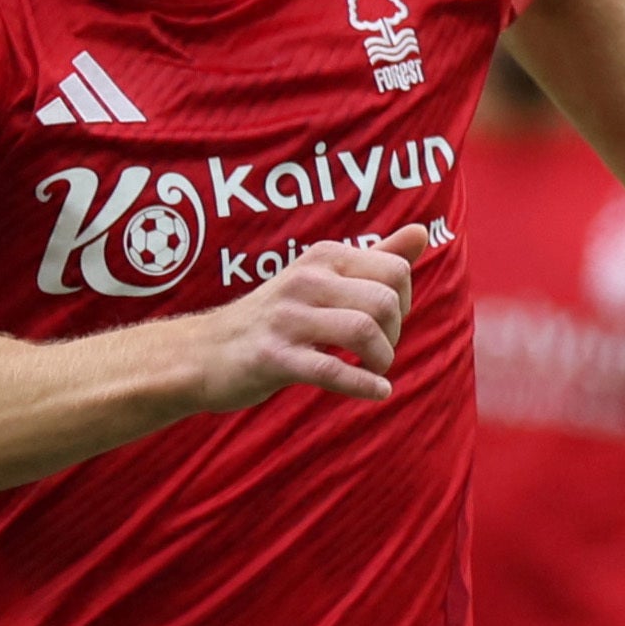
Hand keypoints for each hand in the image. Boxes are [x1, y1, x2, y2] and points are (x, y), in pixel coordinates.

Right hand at [196, 228, 430, 412]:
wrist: (202, 352)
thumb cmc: (273, 318)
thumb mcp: (321, 278)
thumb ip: (374, 257)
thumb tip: (422, 232)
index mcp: (323, 257)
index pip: (395, 269)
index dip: (405, 301)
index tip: (387, 322)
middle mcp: (305, 280)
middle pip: (384, 301)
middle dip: (395, 333)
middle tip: (379, 351)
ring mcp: (287, 318)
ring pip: (362, 331)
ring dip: (382, 358)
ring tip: (375, 369)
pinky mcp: (272, 357)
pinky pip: (331, 370)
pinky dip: (364, 385)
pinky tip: (378, 392)